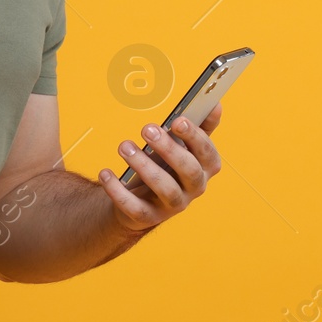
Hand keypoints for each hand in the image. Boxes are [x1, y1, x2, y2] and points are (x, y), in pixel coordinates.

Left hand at [97, 102, 222, 232]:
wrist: (144, 197)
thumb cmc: (168, 163)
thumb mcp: (183, 144)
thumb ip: (200, 125)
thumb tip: (215, 104)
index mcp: (206, 167)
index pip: (208, 153)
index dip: (195, 137)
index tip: (177, 120)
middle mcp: (194, 188)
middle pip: (189, 171)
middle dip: (169, 149)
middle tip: (147, 128)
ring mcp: (172, 205)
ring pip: (165, 189)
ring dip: (144, 166)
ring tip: (124, 146)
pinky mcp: (149, 217)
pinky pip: (135, 208)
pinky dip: (118, 192)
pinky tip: (105, 173)